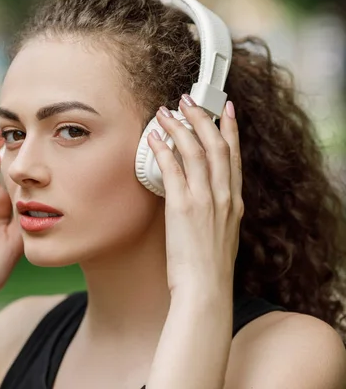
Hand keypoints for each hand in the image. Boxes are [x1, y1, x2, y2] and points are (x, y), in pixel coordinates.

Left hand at [146, 95, 243, 294]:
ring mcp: (204, 200)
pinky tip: (154, 138)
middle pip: (216, 144)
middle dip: (202, 117)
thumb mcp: (222, 234)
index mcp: (234, 202)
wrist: (206, 288)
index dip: (231, 129)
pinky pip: (173, 169)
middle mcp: (223, 196)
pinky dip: (163, 149)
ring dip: (179, 126)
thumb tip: (202, 198)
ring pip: (195, 150)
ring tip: (165, 112)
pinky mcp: (183, 207)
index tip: (226, 110)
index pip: (235, 156)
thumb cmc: (209, 267)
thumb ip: (216, 211)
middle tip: (189, 100)